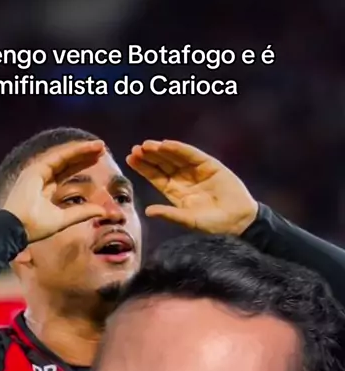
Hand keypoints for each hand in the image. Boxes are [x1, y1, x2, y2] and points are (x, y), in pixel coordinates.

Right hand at [3, 139, 105, 241]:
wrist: (16, 230)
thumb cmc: (35, 228)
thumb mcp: (64, 219)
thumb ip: (82, 213)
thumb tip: (103, 211)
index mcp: (45, 188)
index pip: (66, 172)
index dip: (81, 164)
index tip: (98, 159)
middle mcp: (40, 176)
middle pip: (66, 162)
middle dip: (84, 155)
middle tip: (102, 148)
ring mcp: (36, 171)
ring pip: (63, 156)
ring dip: (81, 149)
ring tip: (100, 145)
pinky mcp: (34, 169)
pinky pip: (58, 156)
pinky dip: (73, 151)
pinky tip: (87, 147)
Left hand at [127, 139, 257, 234]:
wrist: (239, 221)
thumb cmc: (213, 226)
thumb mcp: (188, 221)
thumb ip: (169, 214)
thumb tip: (147, 211)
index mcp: (176, 193)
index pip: (156, 177)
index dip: (144, 168)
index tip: (130, 159)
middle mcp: (184, 180)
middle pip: (162, 165)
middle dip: (149, 156)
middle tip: (135, 149)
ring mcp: (197, 171)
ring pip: (175, 157)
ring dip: (161, 151)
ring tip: (146, 146)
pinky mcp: (210, 165)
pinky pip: (192, 155)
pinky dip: (179, 149)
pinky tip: (166, 144)